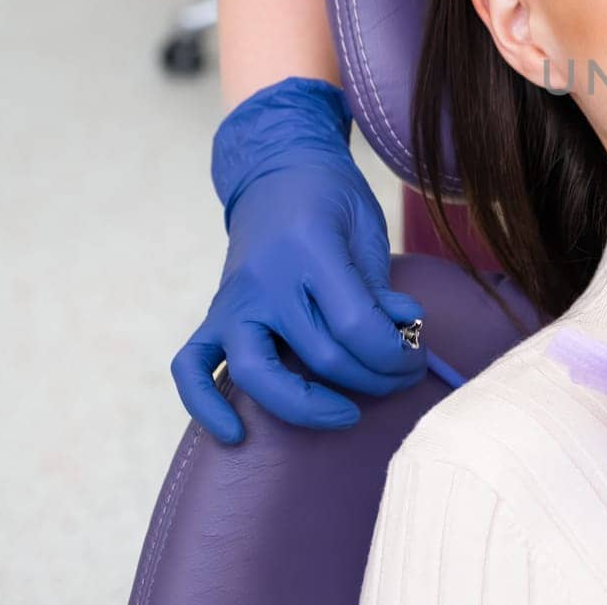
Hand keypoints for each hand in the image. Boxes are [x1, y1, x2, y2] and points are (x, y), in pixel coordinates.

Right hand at [171, 77, 427, 443]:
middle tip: (401, 378)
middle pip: (318, 356)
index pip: (355, 323)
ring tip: (346, 414)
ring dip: (306, 406)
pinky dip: (204, 405)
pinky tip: (234, 435)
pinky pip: (192, 366)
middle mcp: (266, 279)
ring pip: (254, 372)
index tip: (415, 357)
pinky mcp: (214, 315)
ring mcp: (234, 299)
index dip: (394, 353)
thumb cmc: (333, 201)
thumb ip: (377, 284)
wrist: (279, 172)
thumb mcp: (366, 227)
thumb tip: (402, 330)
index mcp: (311, 248)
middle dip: (374, 379)